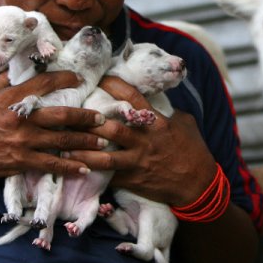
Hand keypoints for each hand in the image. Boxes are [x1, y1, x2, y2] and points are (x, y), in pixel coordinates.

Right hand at [0, 71, 106, 180]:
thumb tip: (14, 68)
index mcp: (12, 98)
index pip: (45, 84)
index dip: (65, 79)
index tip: (79, 79)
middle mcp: (22, 119)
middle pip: (63, 115)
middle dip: (85, 116)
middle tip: (101, 118)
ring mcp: (24, 141)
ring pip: (62, 141)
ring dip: (85, 141)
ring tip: (102, 141)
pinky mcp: (22, 161)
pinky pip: (51, 164)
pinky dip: (70, 167)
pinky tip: (85, 168)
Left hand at [72, 76, 216, 206]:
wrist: (198, 184)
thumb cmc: (193, 150)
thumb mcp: (185, 123)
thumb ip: (167, 112)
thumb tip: (154, 101)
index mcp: (157, 123)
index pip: (133, 99)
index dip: (115, 85)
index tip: (101, 78)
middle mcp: (145, 141)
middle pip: (112, 128)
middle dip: (90, 121)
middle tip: (71, 113)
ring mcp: (138, 162)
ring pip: (105, 157)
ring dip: (84, 152)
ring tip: (64, 147)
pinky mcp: (134, 180)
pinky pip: (110, 177)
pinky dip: (95, 174)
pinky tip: (78, 170)